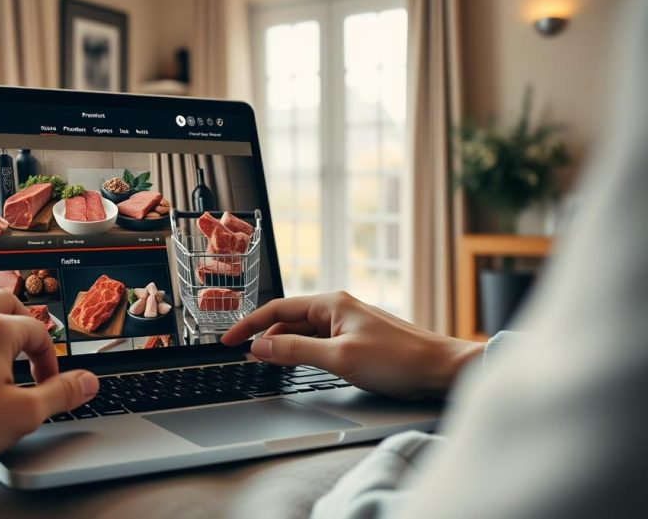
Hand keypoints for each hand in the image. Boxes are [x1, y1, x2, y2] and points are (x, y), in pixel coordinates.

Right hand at [221, 292, 483, 398]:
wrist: (443, 369)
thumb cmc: (400, 359)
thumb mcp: (339, 358)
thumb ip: (294, 351)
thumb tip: (260, 346)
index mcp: (331, 303)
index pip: (277, 309)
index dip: (249, 324)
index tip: (228, 340)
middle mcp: (338, 308)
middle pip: (288, 320)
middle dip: (264, 337)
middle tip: (244, 357)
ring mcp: (348, 323)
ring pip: (304, 333)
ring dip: (283, 346)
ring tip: (265, 363)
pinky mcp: (357, 340)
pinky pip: (319, 342)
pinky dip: (302, 352)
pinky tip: (297, 365)